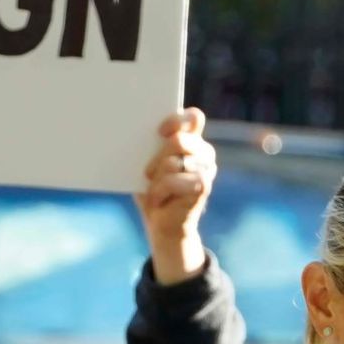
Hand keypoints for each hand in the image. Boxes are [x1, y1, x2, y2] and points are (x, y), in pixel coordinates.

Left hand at [135, 108, 215, 284]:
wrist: (162, 225)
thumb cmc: (154, 191)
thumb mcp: (151, 164)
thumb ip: (154, 145)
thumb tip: (137, 128)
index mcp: (193, 140)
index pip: (193, 117)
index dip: (176, 119)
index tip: (158, 131)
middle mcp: (204, 152)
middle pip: (179, 140)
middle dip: (157, 156)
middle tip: (148, 172)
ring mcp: (206, 169)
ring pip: (172, 162)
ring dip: (157, 178)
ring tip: (155, 189)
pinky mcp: (203, 187)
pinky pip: (173, 180)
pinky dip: (160, 191)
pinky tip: (159, 200)